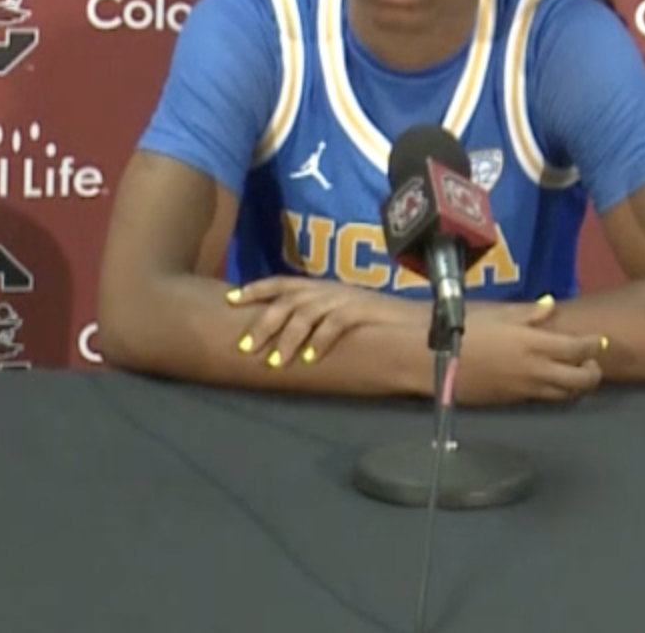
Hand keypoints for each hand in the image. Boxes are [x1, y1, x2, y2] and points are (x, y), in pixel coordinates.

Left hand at [226, 276, 421, 368]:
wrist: (415, 323)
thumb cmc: (373, 324)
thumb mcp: (337, 314)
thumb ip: (313, 318)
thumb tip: (280, 335)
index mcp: (319, 287)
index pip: (280, 282)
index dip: (254, 288)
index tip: (229, 299)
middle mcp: (327, 289)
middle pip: (286, 300)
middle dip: (263, 322)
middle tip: (246, 347)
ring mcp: (344, 298)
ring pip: (306, 313)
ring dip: (287, 338)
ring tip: (276, 362)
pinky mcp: (362, 311)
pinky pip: (335, 324)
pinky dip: (320, 342)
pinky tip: (311, 360)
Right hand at [454, 296, 606, 404]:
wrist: (434, 359)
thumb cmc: (465, 329)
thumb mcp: (498, 313)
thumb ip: (529, 313)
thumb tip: (551, 306)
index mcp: (534, 344)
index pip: (579, 349)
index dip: (593, 345)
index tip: (597, 341)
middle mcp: (536, 370)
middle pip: (581, 379)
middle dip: (593, 371)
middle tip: (589, 361)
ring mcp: (525, 389)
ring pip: (565, 394)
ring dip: (576, 384)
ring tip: (571, 372)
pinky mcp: (512, 401)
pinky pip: (543, 398)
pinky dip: (553, 390)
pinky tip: (545, 379)